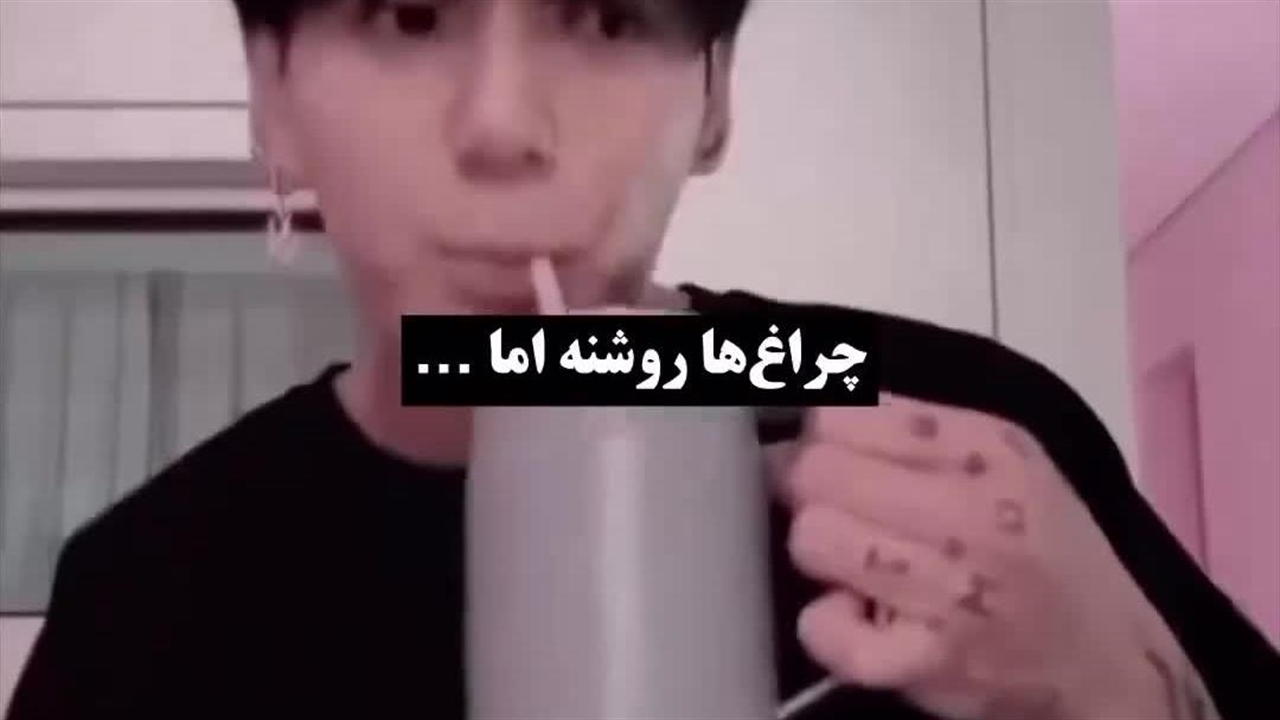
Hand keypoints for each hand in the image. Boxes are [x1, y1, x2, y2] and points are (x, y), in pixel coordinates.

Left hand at [777, 394, 1218, 718]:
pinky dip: (828, 627)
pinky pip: (823, 627)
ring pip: (811, 538)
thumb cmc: (1046, 552)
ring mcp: (948, 588)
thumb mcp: (1010, 462)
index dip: (821, 439)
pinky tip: (863, 622)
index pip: (842, 412)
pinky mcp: (926, 660)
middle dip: (813, 494)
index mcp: (985, 448)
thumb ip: (918, 429)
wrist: (1109, 663)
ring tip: (862, 569)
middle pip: (815, 471)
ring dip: (822, 557)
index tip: (837, 463)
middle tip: (844, 518)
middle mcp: (969, 510)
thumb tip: (811, 416)